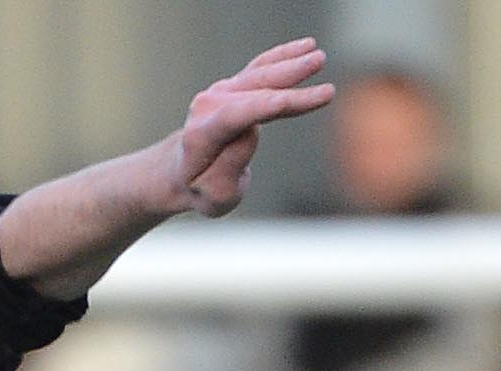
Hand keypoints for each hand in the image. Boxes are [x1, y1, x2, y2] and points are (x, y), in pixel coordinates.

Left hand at [163, 38, 334, 218]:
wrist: (180, 173)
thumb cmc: (201, 188)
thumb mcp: (215, 195)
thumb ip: (230, 165)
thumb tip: (251, 131)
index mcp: (202, 135)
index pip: (241, 114)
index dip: (275, 104)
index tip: (306, 98)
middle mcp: (209, 106)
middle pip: (255, 88)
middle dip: (288, 75)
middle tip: (320, 61)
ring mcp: (219, 93)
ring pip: (259, 73)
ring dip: (289, 61)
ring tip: (317, 53)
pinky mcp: (232, 89)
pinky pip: (259, 69)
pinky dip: (282, 57)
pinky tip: (306, 45)